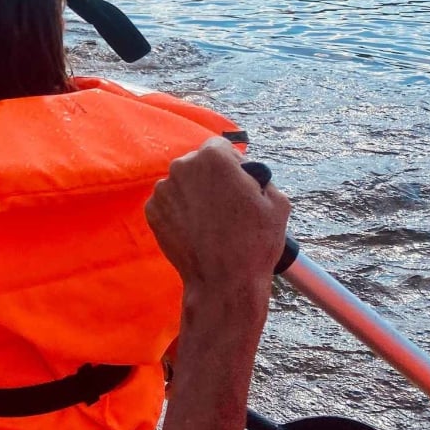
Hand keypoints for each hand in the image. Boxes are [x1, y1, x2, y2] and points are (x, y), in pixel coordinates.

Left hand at [145, 138, 289, 299]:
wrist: (223, 282)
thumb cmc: (255, 243)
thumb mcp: (277, 202)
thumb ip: (260, 176)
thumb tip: (248, 172)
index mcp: (213, 157)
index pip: (221, 147)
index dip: (233, 165)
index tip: (238, 183)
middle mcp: (182, 166)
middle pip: (198, 164)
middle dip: (211, 179)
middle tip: (226, 207)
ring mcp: (163, 189)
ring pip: (183, 184)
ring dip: (194, 195)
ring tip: (212, 224)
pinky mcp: (152, 211)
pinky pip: (169, 204)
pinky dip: (180, 213)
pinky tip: (196, 231)